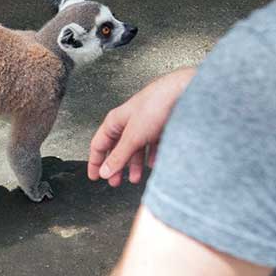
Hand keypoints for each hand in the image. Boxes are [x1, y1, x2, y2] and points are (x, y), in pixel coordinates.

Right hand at [88, 67, 195, 186]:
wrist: (180, 94)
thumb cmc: (154, 105)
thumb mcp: (132, 137)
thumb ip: (118, 156)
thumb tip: (105, 171)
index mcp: (115, 122)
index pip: (98, 144)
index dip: (95, 161)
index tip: (95, 176)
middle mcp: (128, 123)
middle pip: (117, 148)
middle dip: (116, 166)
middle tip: (114, 181)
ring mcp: (144, 125)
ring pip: (135, 148)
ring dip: (134, 165)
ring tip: (136, 178)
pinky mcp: (159, 127)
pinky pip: (152, 145)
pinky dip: (151, 156)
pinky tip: (153, 163)